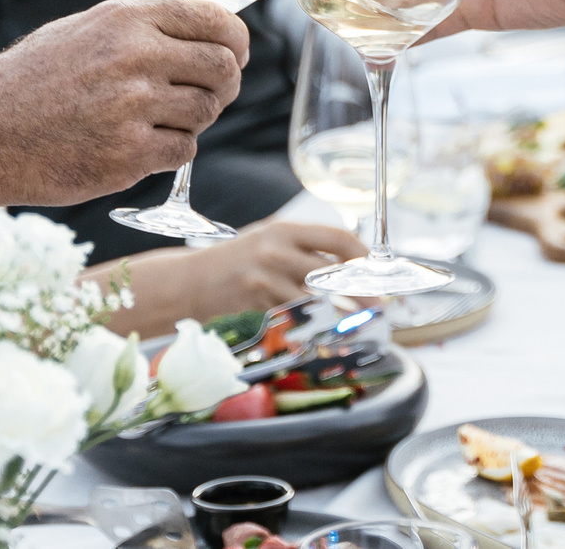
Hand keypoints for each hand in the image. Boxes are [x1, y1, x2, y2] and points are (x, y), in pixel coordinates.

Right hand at [0, 0, 248, 210]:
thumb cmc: (28, 81)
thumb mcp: (83, 30)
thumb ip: (143, 29)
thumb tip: (207, 33)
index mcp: (126, 20)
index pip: (217, 21)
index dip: (236, 41)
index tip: (236, 55)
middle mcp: (135, 58)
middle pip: (223, 68)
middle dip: (225, 84)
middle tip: (210, 94)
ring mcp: (132, 109)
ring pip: (206, 112)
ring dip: (193, 119)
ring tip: (157, 119)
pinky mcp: (127, 156)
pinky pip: (183, 151)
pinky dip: (171, 150)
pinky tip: (140, 145)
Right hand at [101, 216, 370, 337]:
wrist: (187, 284)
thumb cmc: (234, 261)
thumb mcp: (266, 240)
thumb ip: (302, 246)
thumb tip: (347, 258)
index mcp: (284, 230)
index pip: (338, 238)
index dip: (363, 256)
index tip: (375, 271)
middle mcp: (276, 252)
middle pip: (333, 273)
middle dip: (361, 292)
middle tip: (378, 306)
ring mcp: (265, 281)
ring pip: (316, 301)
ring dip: (339, 315)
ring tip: (355, 324)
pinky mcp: (256, 307)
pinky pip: (293, 320)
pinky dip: (309, 328)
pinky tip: (320, 334)